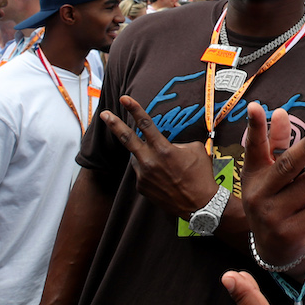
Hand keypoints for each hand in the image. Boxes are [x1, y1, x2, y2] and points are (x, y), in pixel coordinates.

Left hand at [102, 95, 217, 216]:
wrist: (200, 205)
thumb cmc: (201, 175)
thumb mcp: (195, 151)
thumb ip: (177, 144)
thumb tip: (168, 144)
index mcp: (164, 150)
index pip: (146, 124)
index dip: (134, 109)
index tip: (124, 99)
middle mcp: (150, 161)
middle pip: (127, 139)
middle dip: (114, 124)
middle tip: (104, 114)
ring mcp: (143, 176)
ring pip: (138, 158)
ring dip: (146, 156)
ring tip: (166, 167)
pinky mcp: (141, 187)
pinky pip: (142, 172)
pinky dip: (150, 171)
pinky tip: (165, 178)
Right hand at [241, 102, 304, 266]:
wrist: (272, 248)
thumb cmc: (275, 199)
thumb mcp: (270, 175)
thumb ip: (277, 145)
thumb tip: (281, 112)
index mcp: (253, 175)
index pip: (254, 147)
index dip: (255, 127)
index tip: (256, 106)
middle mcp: (259, 194)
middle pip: (287, 164)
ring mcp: (273, 215)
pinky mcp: (290, 231)